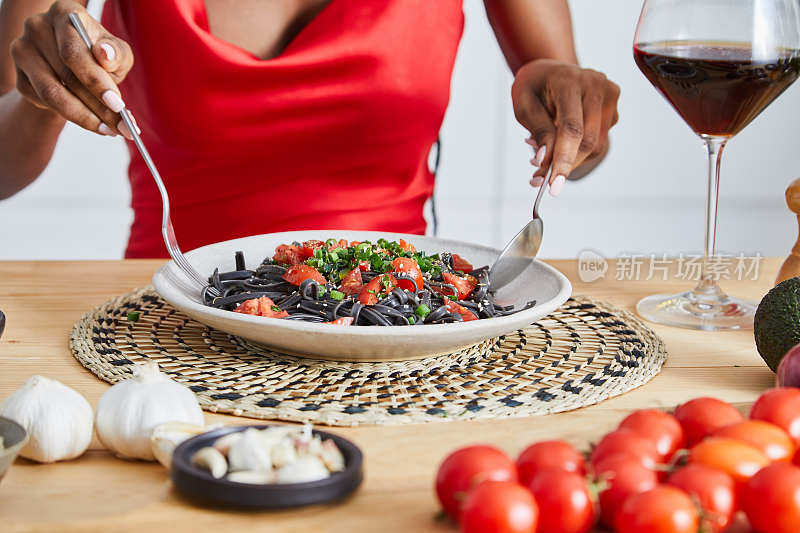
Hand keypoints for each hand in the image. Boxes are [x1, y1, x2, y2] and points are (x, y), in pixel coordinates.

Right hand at [10, 1, 134, 137]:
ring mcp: (24, 52)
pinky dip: (72, 116)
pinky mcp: (20, 77)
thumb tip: (105, 56)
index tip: (117, 104)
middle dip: (98, 106)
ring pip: (52, 94)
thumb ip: (116, 54)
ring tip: (109, 129)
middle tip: (120, 127)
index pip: (74, 52)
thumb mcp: (117, 52)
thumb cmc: (101, 55)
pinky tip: (93, 122)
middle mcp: (37, 27)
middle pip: (66, 76)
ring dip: (84, 117)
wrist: (76, 67)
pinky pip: (45, 103)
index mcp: (64, 14)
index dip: (96, 81)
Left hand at [511, 59, 619, 195]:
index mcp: (569, 81)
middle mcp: (596, 85)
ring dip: (571, 159)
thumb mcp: (524, 106)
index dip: (563, 160)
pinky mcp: (614, 108)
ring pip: (595, 146)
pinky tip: (563, 142)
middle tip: (539, 179)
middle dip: (565, 165)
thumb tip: (546, 162)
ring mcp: (609, 95)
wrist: (550, 70)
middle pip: (587, 141)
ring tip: (547, 154)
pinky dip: (579, 151)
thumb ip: (539, 131)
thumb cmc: (533, 87)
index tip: (553, 187)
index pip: (571, 128)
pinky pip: (598, 141)